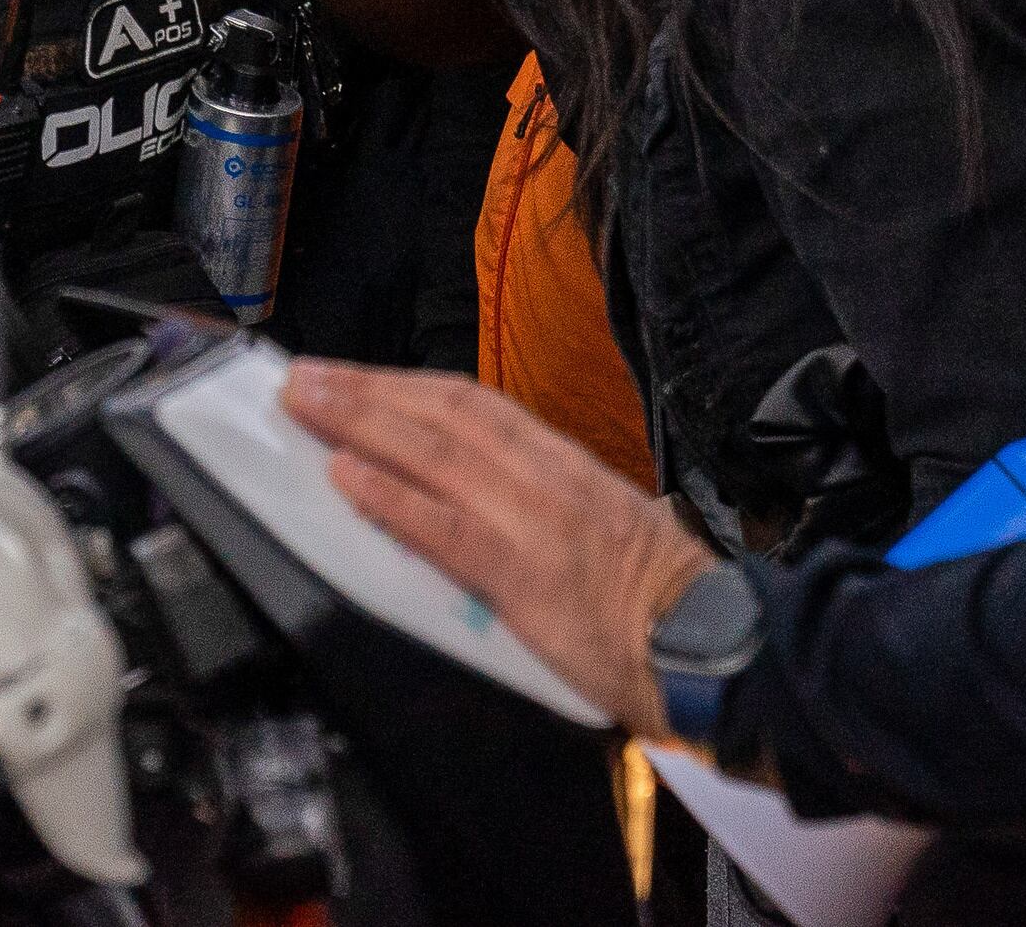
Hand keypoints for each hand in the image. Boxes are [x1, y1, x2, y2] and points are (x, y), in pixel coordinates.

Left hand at [285, 359, 715, 735]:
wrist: (721, 647)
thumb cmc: (669, 603)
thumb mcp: (611, 527)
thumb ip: (549, 508)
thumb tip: (487, 501)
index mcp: (566, 464)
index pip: (473, 406)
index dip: (405, 387)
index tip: (356, 377)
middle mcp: (546, 477)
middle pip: (442, 413)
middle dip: (366, 390)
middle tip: (304, 378)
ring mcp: (534, 522)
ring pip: (433, 453)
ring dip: (358, 422)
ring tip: (305, 406)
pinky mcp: (526, 576)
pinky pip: (444, 528)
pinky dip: (390, 497)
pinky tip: (345, 477)